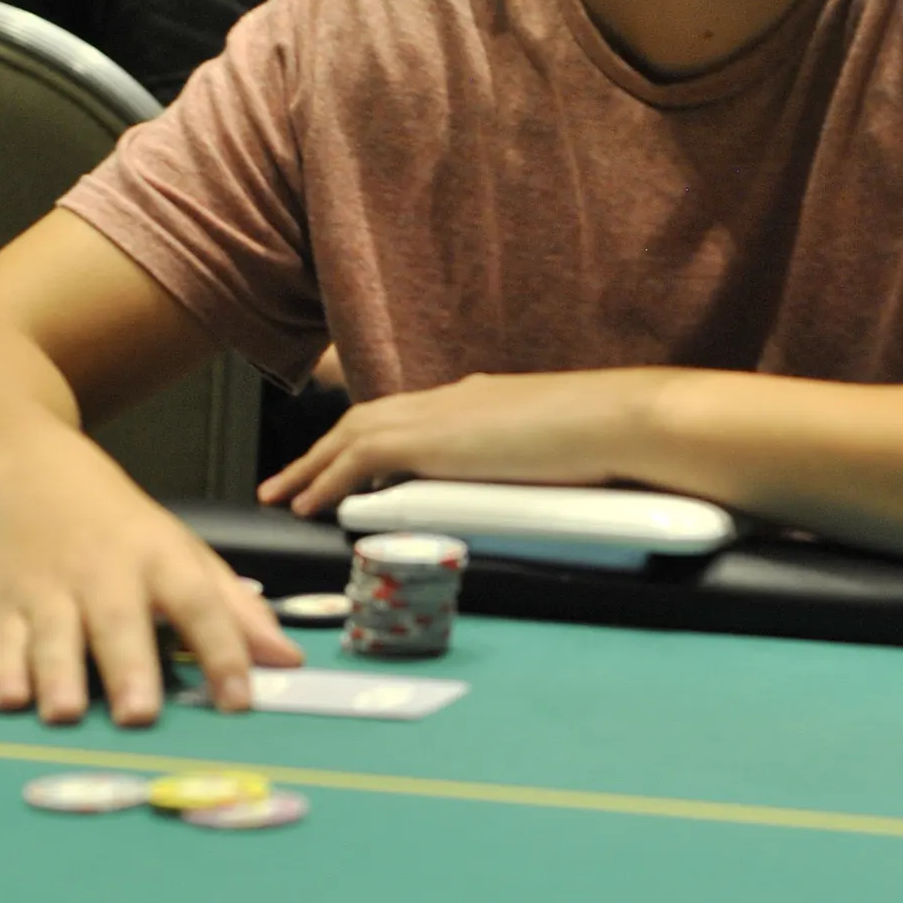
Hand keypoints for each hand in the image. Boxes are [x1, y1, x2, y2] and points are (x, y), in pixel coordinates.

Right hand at [0, 420, 301, 726]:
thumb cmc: (122, 527)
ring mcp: (51, 588)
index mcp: (161, 558)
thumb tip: (287, 661)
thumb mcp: (185, 554)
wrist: (34, 472)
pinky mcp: (4, 601)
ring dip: (59, 675)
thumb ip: (236, 610)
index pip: (199, 603)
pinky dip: (3, 670)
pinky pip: (3, 640)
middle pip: (120, 621)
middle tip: (140, 714)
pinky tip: (11, 700)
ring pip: (55, 634)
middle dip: (130, 667)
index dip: (224, 650)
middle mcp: (106, 573)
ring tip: (66, 713)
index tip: (240, 699)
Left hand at [258, 368, 670, 517]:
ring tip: (282, 495)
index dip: (369, 441)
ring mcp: (439, 415)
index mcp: (479, 400)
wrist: (620, 420)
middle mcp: (450, 399)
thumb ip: (533, 461)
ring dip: (311, 465)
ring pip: (351, 435)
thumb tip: (537, 485)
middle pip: (365, 420)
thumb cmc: (609, 438)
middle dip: (322, 451)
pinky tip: (310, 502)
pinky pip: (360, 459)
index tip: (346, 463)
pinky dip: (328, 478)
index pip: (408, 417)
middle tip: (288, 480)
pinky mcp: (431, 440)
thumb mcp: (559, 448)